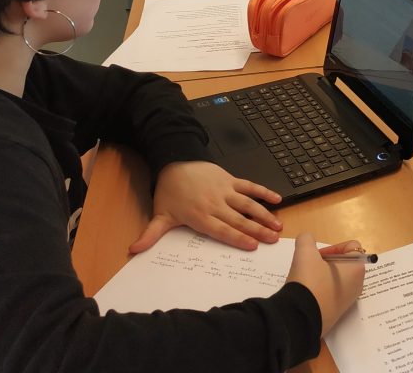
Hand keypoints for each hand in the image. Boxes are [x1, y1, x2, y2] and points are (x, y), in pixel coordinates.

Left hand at [130, 161, 282, 253]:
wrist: (175, 161)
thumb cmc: (170, 192)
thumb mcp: (160, 215)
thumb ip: (151, 235)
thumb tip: (134, 250)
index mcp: (200, 216)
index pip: (222, 230)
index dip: (238, 238)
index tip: (253, 245)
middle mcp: (215, 204)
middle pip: (240, 219)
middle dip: (258, 230)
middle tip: (274, 240)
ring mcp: (225, 190)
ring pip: (248, 204)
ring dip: (264, 214)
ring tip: (278, 225)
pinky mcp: (231, 180)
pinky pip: (250, 186)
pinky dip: (263, 192)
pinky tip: (277, 199)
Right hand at [288, 234, 364, 334]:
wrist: (299, 318)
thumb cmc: (309, 281)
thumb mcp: (305, 253)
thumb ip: (306, 239)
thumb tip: (306, 240)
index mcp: (357, 268)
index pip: (351, 247)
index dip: (333, 247)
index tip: (318, 256)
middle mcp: (358, 284)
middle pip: (344, 263)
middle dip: (327, 261)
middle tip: (311, 266)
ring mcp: (348, 300)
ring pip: (338, 279)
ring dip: (322, 275)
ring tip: (307, 279)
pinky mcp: (337, 313)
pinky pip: (332, 293)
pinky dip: (321, 289)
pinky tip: (308, 293)